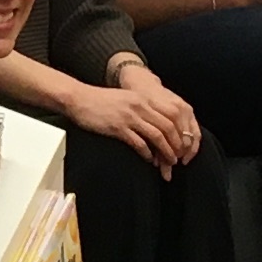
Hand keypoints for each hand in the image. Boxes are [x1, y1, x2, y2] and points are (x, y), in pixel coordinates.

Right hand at [80, 62, 201, 172]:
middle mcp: (140, 106)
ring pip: (157, 136)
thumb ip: (142, 108)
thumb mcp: (126, 99)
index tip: (182, 144)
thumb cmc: (101, 101)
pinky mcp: (118, 127)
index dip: (181, 131)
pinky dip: (148, 153)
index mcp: (144, 99)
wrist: (79, 99)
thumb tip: (157, 124)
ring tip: (168, 162)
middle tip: (178, 157)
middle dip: (177, 144)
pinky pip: (139, 143)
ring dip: (166, 151)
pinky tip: (149, 160)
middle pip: (168, 127)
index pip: (172, 114)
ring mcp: (129, 117)